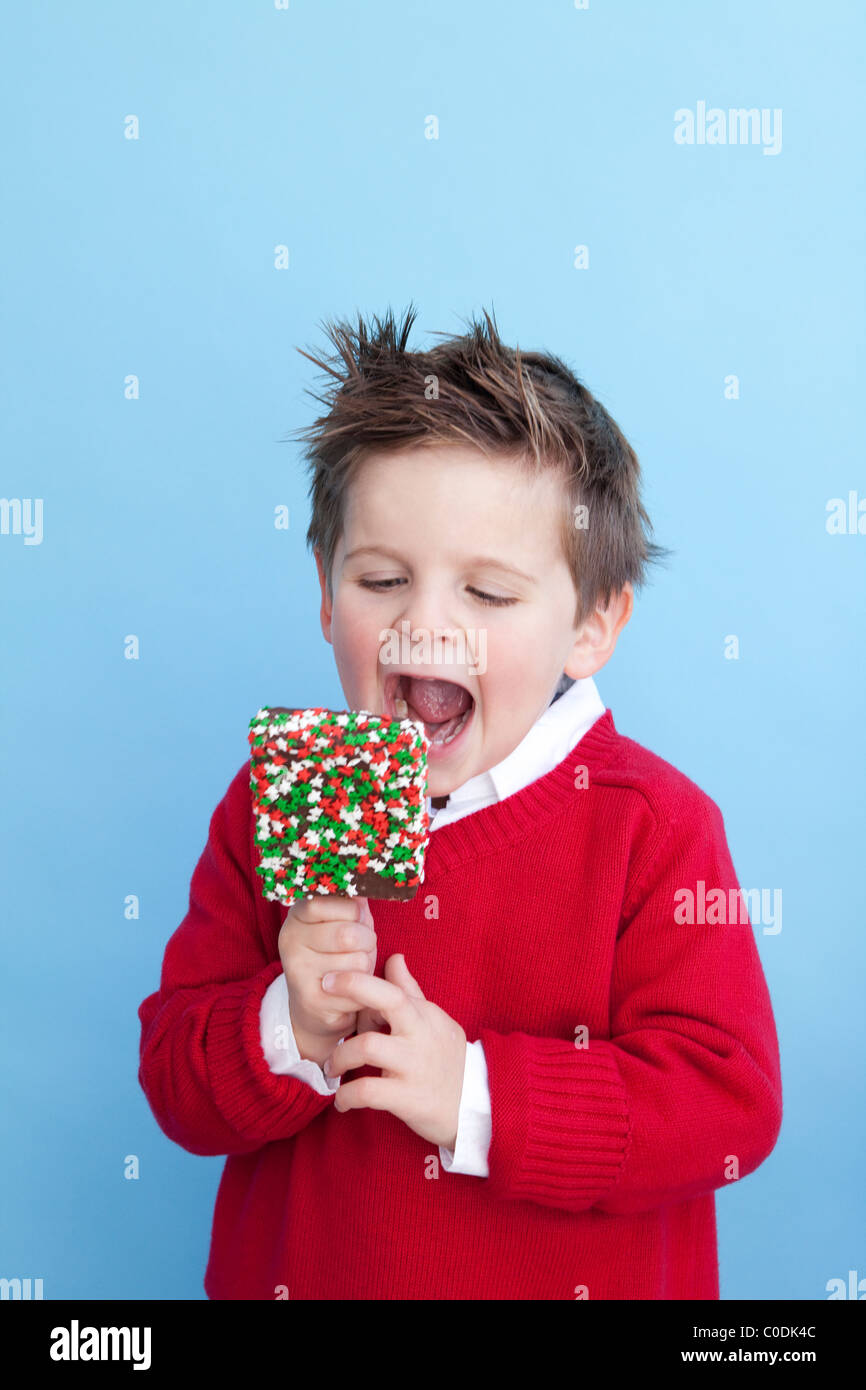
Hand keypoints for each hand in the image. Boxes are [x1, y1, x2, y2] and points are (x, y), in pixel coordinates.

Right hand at [277, 894, 375, 1046]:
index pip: (332, 902)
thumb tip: (369, 880)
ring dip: (366, 966)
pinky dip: (364, 989)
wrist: (316, 1006)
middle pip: (349, 934)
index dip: (354, 912)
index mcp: (297, 916)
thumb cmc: (336, 954)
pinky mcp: (312, 999)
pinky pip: (357, 988)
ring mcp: (298, 971)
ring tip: (352, 968)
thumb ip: (353, 902)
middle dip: (366, 941)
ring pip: (358, 961)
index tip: (354, 919)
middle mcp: (290, 941)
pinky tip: (350, 990)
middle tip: (359, 947)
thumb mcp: (343, 921)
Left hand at [322, 954, 466, 1150]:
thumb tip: (395, 957)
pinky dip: (346, 1096)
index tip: (331, 979)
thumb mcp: (433, 1020)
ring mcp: (413, 1066)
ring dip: (339, 1056)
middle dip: (351, 993)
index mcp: (422, 1015)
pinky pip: (367, 1092)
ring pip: (366, 1047)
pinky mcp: (408, 1098)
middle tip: (325, 1001)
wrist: (477, 1103)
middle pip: (385, 1002)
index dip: (358, 980)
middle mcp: (419, 1035)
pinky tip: (342, 1101)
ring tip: (332, 1068)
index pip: (391, 988)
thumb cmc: (448, 1058)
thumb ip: (409, 991)